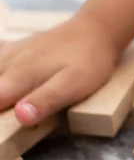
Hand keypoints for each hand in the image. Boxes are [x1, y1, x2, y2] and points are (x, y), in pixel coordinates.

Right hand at [0, 15, 119, 125]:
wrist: (97, 29)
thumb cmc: (88, 60)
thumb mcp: (73, 85)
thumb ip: (46, 100)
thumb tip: (21, 117)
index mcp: (18, 77)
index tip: (5, 129)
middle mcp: (9, 64)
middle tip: (11, 109)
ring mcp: (12, 53)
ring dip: (0, 88)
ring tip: (10, 98)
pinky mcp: (18, 48)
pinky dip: (0, 67)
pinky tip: (7, 73)